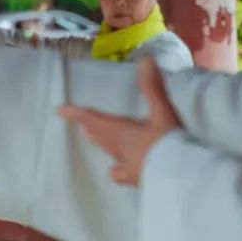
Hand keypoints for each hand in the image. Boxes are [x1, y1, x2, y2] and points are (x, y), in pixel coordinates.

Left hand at [58, 57, 180, 186]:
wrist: (182, 178)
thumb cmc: (171, 143)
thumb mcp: (164, 113)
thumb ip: (153, 88)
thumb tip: (146, 60)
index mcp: (121, 132)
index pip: (93, 119)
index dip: (75, 114)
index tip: (58, 111)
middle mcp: (119, 150)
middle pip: (100, 136)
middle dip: (91, 127)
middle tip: (82, 122)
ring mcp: (127, 168)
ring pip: (109, 152)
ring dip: (102, 143)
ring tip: (96, 138)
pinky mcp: (137, 180)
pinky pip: (120, 174)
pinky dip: (117, 169)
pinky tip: (118, 171)